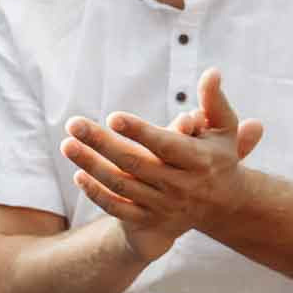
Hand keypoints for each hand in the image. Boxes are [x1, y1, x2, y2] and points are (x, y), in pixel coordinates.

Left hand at [60, 68, 264, 262]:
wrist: (223, 205)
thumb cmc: (217, 156)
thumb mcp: (224, 129)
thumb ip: (214, 101)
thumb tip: (212, 72)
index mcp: (199, 160)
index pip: (166, 145)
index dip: (140, 132)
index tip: (113, 117)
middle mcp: (180, 185)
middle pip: (134, 164)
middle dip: (101, 144)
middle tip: (73, 124)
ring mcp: (163, 205)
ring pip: (121, 186)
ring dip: (91, 166)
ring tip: (68, 145)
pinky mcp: (149, 220)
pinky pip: (117, 208)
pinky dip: (96, 193)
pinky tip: (78, 175)